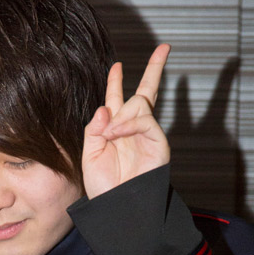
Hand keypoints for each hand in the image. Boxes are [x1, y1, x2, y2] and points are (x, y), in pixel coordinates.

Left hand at [82, 43, 170, 198]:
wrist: (115, 206)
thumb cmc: (102, 187)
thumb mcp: (89, 154)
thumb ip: (94, 129)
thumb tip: (106, 106)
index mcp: (114, 130)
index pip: (117, 99)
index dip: (117, 81)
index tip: (117, 65)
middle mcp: (132, 128)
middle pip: (145, 92)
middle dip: (156, 69)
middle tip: (165, 48)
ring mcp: (147, 134)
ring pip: (140, 103)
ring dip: (121, 115)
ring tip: (109, 136)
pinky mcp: (158, 142)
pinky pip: (145, 120)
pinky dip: (128, 124)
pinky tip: (116, 134)